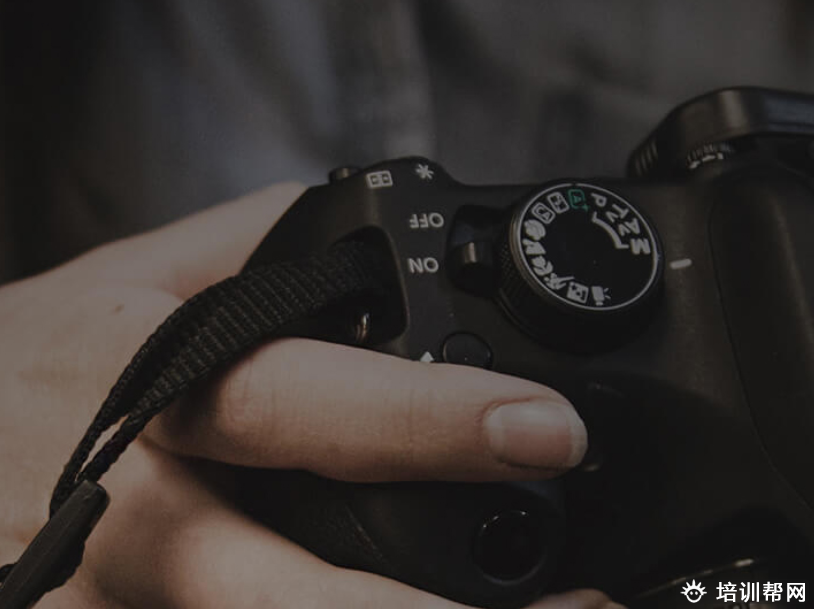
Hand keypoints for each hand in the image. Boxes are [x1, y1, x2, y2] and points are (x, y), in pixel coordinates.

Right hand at [0, 184, 621, 608]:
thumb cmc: (38, 351)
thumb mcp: (139, 270)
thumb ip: (258, 243)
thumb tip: (370, 236)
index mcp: (149, 385)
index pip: (303, 402)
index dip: (427, 419)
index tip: (545, 429)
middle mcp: (135, 514)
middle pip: (289, 589)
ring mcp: (117, 601)